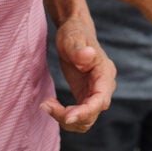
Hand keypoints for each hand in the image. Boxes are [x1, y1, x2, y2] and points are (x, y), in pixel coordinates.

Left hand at [42, 15, 114, 132]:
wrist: (73, 32)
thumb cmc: (74, 33)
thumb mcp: (72, 39)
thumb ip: (79, 50)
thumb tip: (88, 55)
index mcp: (105, 73)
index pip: (100, 100)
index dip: (86, 112)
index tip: (67, 117)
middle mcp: (103, 86)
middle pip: (92, 114)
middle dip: (70, 116)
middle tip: (47, 106)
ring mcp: (95, 93)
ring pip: (86, 119)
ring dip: (66, 119)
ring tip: (46, 105)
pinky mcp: (85, 96)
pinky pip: (78, 115)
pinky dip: (64, 116)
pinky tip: (50, 105)